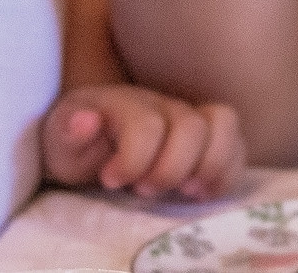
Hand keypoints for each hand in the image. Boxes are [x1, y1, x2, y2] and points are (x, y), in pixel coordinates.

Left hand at [43, 84, 244, 199]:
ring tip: (184, 192)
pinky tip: (201, 193)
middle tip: (143, 190)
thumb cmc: (77, 144)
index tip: (110, 180)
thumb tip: (85, 121)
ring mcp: (189, 117)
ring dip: (208, 166)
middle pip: (190, 126)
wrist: (88, 141)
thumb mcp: (59, 142)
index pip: (147, 125)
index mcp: (126, 103)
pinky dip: (227, 172)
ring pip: (224, 124)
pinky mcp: (208, 139)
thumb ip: (69, 132)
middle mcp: (163, 104)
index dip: (133, 161)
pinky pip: (237, 144)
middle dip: (170, 169)